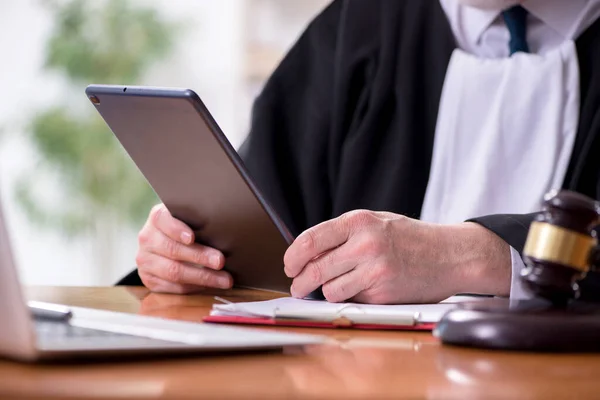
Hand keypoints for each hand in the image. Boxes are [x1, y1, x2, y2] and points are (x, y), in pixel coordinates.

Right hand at [136, 204, 232, 293]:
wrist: (165, 243)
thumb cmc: (188, 227)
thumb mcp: (190, 217)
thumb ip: (199, 219)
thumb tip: (225, 228)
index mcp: (157, 218)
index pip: (163, 219)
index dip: (177, 229)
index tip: (192, 238)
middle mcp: (147, 238)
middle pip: (173, 249)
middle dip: (199, 256)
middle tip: (221, 261)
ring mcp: (145, 260)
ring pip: (173, 271)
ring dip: (202, 277)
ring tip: (225, 280)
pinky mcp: (149, 279)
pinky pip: (173, 287)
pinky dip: (194, 287)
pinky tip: (211, 285)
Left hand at [284, 210, 510, 303]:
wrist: (452, 254)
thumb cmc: (411, 238)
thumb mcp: (376, 222)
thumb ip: (343, 234)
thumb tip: (306, 255)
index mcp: (359, 221)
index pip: (310, 240)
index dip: (293, 256)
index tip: (289, 265)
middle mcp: (365, 245)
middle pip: (314, 269)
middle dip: (300, 282)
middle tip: (298, 286)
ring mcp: (375, 271)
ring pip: (330, 290)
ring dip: (328, 292)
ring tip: (339, 284)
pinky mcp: (383, 295)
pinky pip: (352, 301)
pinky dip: (352, 298)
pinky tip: (366, 288)